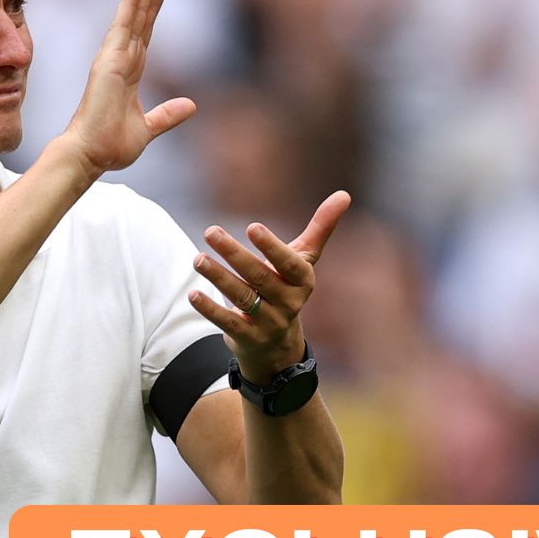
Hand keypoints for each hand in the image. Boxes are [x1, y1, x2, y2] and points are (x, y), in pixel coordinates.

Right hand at [62, 0, 196, 175]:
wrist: (90, 156)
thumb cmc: (110, 145)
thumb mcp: (148, 128)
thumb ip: (167, 115)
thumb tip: (191, 105)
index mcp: (131, 67)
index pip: (149, 23)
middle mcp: (122, 55)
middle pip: (145, 9)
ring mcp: (114, 56)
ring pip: (136, 10)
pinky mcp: (109, 62)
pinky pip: (123, 26)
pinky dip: (131, 2)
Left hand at [188, 191, 351, 382]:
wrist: (277, 342)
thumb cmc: (287, 287)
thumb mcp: (303, 261)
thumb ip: (320, 228)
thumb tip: (345, 194)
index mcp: (302, 281)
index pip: (290, 263)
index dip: (272, 247)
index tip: (251, 227)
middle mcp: (289, 303)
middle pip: (260, 277)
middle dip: (234, 254)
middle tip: (210, 232)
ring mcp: (269, 322)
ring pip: (242, 297)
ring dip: (218, 277)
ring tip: (198, 259)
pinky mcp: (248, 338)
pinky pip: (228, 323)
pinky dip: (210, 309)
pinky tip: (193, 294)